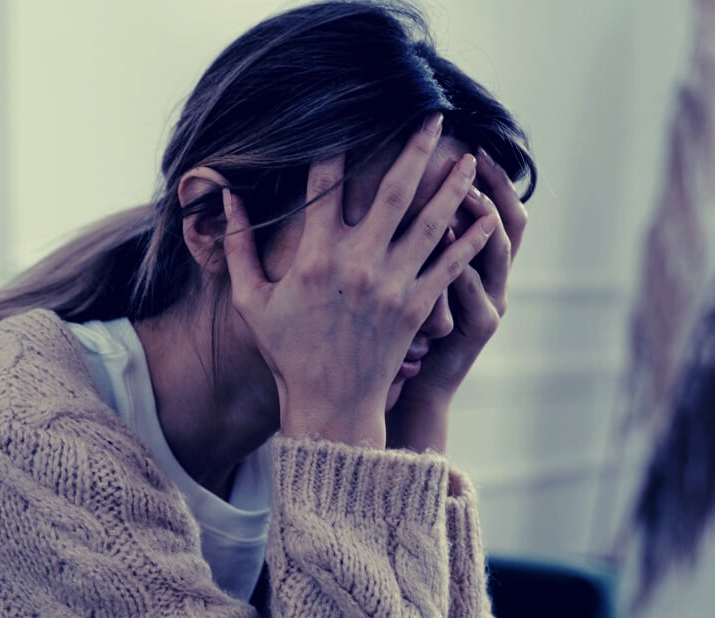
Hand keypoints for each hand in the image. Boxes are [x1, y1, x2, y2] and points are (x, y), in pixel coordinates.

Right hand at [221, 116, 498, 447]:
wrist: (329, 405)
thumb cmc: (288, 351)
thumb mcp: (251, 300)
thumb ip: (237, 246)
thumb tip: (227, 197)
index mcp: (315, 256)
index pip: (327, 184)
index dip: (338, 145)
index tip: (351, 115)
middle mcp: (358, 263)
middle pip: (394, 190)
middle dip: (416, 148)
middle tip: (435, 115)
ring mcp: (392, 285)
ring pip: (431, 222)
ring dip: (453, 185)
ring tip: (471, 158)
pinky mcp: (417, 308)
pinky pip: (450, 266)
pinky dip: (471, 240)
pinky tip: (487, 216)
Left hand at [387, 148, 527, 452]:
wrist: (413, 387)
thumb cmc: (403, 333)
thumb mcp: (414, 281)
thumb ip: (413, 239)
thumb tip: (398, 186)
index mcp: (479, 262)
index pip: (495, 208)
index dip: (492, 177)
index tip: (471, 143)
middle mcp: (493, 278)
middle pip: (510, 222)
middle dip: (494, 186)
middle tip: (472, 156)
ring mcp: (490, 302)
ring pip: (497, 254)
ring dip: (482, 221)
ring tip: (464, 194)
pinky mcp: (478, 328)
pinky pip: (475, 293)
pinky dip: (464, 269)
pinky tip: (447, 246)